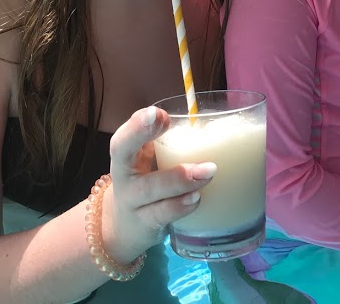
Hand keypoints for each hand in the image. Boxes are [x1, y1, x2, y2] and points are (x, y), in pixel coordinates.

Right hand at [101, 106, 215, 263]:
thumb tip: (217, 126)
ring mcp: (132, 200)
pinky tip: (197, 198)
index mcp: (127, 151)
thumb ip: (174, 143)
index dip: (138, 122)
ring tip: (207, 171)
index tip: (159, 113)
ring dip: (179, 178)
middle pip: (122, 151)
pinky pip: (161, 214)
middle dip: (140, 133)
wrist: (125, 226)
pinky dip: (179, 206)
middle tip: (164, 119)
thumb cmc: (148, 181)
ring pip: (149, 187)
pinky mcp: (145, 223)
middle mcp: (124, 172)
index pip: (126, 129)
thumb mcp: (152, 160)